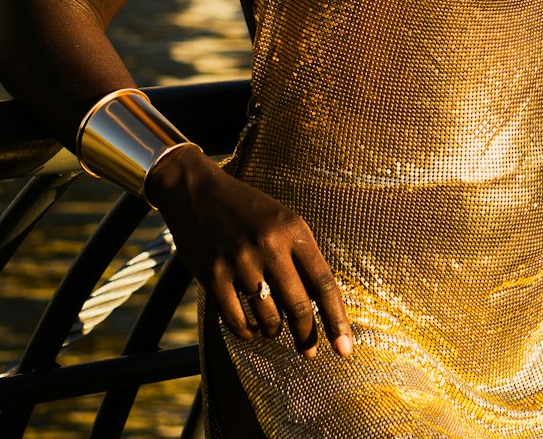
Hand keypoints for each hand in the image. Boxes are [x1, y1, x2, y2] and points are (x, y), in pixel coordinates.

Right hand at [146, 145, 352, 358]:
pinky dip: (247, 333)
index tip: (345, 348)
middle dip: (307, 335)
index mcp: (292, 229)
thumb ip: (299, 256)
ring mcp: (239, 261)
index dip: (337, 318)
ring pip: (268, 319)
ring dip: (274, 331)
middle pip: (299, 306)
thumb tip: (319, 305)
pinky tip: (251, 330)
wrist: (197, 192)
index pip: (323, 282)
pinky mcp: (213, 275)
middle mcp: (269, 245)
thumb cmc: (247, 209)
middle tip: (309, 350)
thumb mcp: (281, 220)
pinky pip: (236, 321)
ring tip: (274, 329)